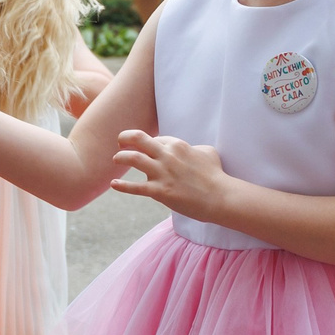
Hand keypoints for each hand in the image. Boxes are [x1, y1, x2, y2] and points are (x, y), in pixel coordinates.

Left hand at [110, 130, 231, 218]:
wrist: (220, 197)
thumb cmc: (216, 175)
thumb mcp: (207, 152)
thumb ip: (194, 148)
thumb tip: (190, 150)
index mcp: (177, 145)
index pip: (154, 138)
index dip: (147, 143)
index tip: (145, 148)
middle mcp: (167, 155)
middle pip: (138, 139)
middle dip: (125, 138)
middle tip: (120, 142)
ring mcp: (162, 173)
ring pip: (132, 158)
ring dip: (120, 157)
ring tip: (116, 159)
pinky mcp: (159, 191)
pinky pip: (135, 187)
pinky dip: (122, 186)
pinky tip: (114, 185)